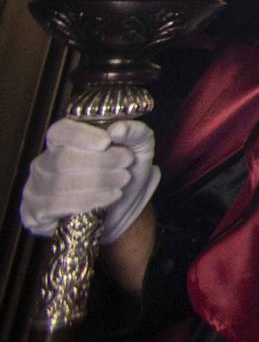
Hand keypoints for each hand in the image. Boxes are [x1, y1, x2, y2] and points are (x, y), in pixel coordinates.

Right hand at [20, 119, 158, 243]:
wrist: (120, 210)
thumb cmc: (124, 173)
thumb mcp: (139, 149)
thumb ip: (135, 133)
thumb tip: (118, 129)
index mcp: (63, 141)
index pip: (60, 132)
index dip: (81, 136)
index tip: (106, 141)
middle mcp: (44, 162)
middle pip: (62, 159)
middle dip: (98, 162)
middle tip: (125, 164)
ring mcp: (36, 188)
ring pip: (60, 184)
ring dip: (96, 182)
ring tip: (121, 180)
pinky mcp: (36, 212)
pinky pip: (56, 206)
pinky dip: (86, 201)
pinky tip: (108, 197)